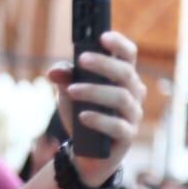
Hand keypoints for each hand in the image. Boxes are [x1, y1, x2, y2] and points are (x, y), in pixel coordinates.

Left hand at [47, 30, 144, 188]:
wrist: (85, 152)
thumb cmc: (81, 113)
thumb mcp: (68, 93)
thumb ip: (64, 78)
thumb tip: (54, 72)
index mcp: (122, 77)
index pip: (128, 55)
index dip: (118, 43)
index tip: (102, 36)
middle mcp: (133, 93)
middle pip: (125, 72)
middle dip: (103, 64)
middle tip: (81, 60)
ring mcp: (132, 114)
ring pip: (121, 97)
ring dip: (94, 91)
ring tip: (72, 91)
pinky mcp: (127, 136)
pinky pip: (118, 126)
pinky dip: (99, 119)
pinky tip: (82, 116)